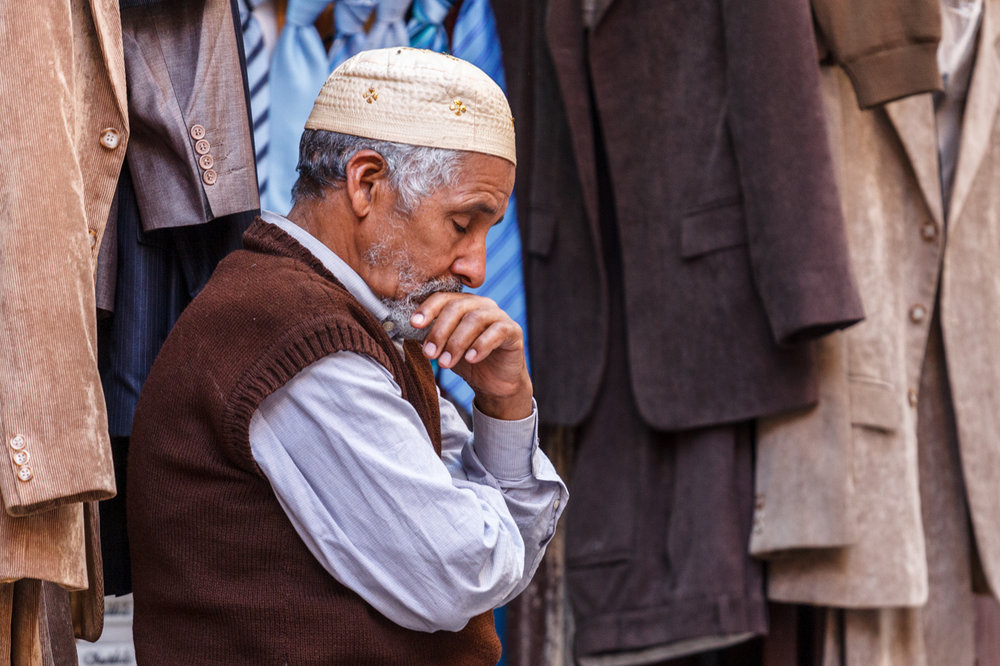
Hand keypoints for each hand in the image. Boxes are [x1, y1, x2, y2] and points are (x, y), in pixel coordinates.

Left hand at [411, 293, 532, 420]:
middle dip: (439, 331)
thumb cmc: (467, 361)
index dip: (427, 309)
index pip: (443, 298)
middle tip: (429, 353)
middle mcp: (481, 305)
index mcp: (463, 305)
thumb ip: (430, 337)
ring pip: (475, 319)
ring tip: (445, 363)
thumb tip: (404, 330)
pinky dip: (481, 345)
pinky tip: (471, 359)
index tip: (414, 324)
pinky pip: (497, 332)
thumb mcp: (444, 349)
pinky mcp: (513, 330)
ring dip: (456, 342)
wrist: (495, 383)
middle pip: (457, 308)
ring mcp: (499, 316)